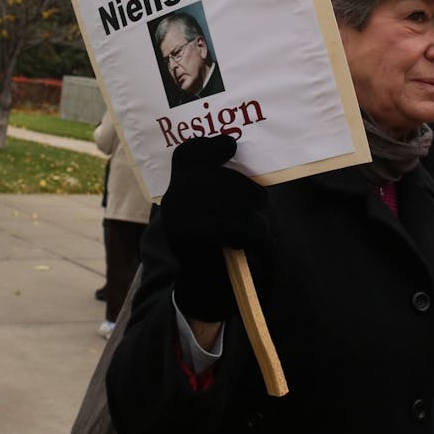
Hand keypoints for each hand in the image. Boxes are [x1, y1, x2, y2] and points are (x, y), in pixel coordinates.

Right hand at [161, 135, 269, 322]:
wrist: (204, 288)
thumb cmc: (219, 244)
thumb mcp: (215, 211)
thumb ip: (222, 185)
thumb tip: (244, 154)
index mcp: (177, 188)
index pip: (186, 154)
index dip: (209, 145)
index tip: (231, 145)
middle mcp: (173, 199)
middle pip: (217, 177)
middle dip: (247, 187)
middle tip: (261, 199)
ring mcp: (178, 219)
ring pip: (232, 204)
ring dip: (256, 218)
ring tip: (261, 230)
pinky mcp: (191, 240)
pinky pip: (235, 228)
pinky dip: (257, 237)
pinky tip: (261, 246)